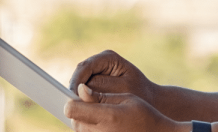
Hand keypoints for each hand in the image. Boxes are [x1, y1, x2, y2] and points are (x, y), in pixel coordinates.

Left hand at [64, 84, 186, 131]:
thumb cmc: (145, 114)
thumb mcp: (127, 98)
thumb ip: (101, 96)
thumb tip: (80, 89)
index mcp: (107, 116)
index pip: (72, 109)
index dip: (73, 101)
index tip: (80, 95)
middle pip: (73, 120)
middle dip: (78, 110)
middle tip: (91, 103)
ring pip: (79, 130)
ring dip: (83, 121)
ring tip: (99, 114)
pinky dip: (90, 130)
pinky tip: (103, 124)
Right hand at [69, 50, 156, 104]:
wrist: (149, 99)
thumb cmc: (140, 93)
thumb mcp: (123, 89)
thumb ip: (102, 87)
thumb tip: (81, 89)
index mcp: (108, 58)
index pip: (85, 67)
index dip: (76, 82)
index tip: (70, 97)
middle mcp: (100, 62)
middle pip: (80, 76)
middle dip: (74, 90)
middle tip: (69, 107)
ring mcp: (96, 72)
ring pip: (79, 85)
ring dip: (77, 97)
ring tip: (74, 111)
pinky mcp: (95, 83)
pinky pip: (84, 92)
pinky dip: (82, 101)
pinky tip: (81, 112)